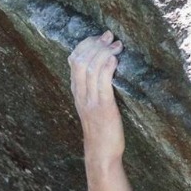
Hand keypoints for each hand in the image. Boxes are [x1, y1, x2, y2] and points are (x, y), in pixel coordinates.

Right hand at [69, 31, 123, 163]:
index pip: (74, 60)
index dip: (86, 44)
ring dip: (104, 52)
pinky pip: (102, 82)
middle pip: (80, 59)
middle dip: (95, 43)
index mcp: (77, 92)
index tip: (100, 37)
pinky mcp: (103, 107)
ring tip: (117, 45)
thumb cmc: (101, 131)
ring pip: (90, 67)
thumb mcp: (92, 106)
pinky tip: (115, 59)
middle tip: (110, 37)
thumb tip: (104, 71)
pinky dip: (107, 67)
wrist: (101, 153)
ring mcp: (91, 100)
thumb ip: (94, 89)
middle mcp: (81, 94)